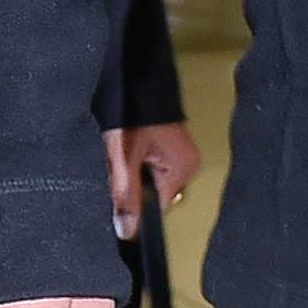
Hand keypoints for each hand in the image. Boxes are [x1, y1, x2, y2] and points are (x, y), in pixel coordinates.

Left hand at [103, 120, 200, 240]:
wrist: (133, 78)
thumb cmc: (131, 111)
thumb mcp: (123, 159)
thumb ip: (126, 196)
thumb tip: (128, 229)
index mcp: (182, 169)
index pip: (156, 206)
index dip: (134, 200)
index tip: (121, 184)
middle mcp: (186, 162)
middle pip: (151, 192)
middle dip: (131, 181)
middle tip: (122, 158)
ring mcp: (178, 152)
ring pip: (147, 177)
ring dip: (130, 167)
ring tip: (125, 146)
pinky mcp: (168, 143)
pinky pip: (147, 162)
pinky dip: (133, 156)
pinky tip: (128, 142)